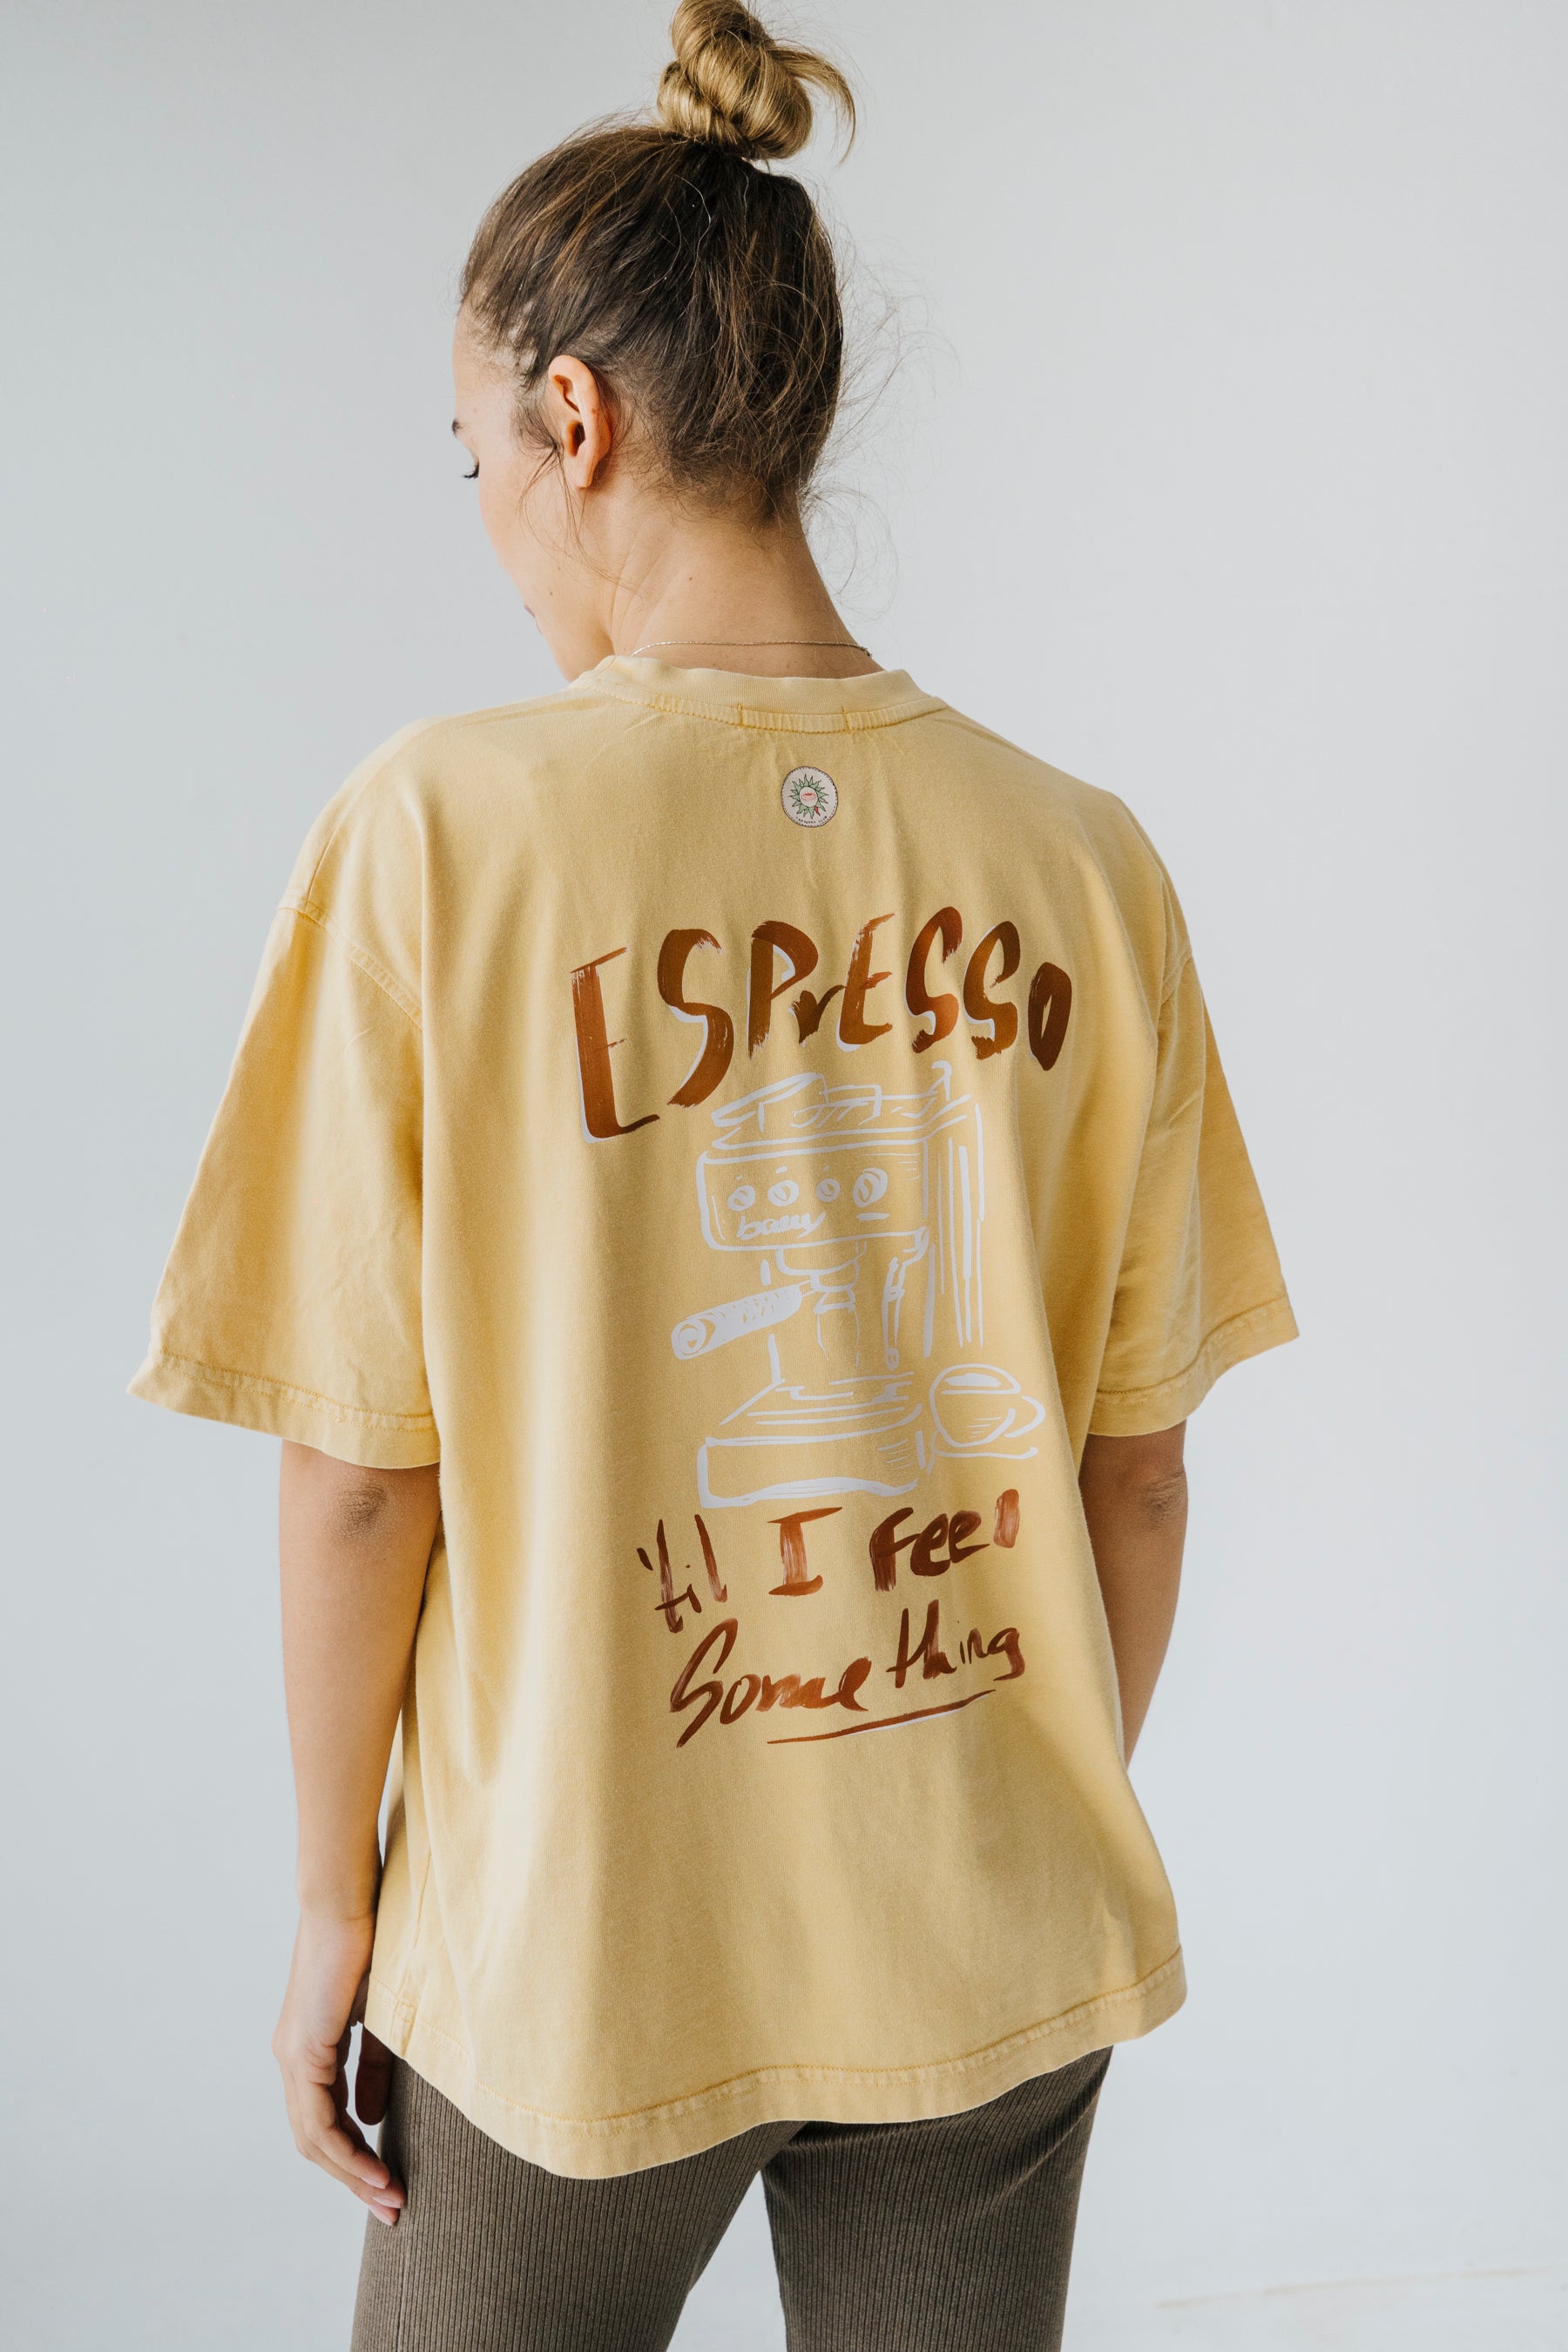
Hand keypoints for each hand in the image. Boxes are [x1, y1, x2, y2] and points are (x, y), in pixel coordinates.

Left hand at [272, 1908, 403, 2225]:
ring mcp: (292, 2056)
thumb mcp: (380, 2017)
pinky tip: (373, 2164)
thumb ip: (373, 2067)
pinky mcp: (302, 2049)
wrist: (348, 1900)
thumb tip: (372, 2117)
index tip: (389, 2183)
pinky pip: (319, 2119)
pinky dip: (346, 2149)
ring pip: (313, 2139)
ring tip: (388, 2197)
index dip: (355, 2157)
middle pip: (314, 2142)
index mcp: (307, 2049)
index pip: (325, 2122)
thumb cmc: (370, 1945)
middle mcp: (291, 2058)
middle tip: (391, 2208)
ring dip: (351, 2173)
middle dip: (353, 2179)